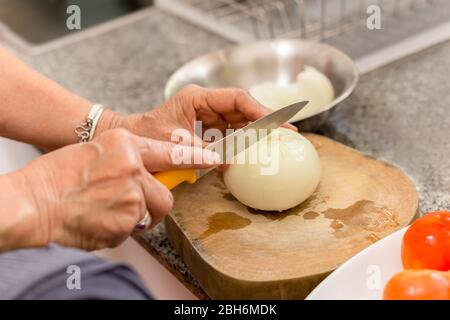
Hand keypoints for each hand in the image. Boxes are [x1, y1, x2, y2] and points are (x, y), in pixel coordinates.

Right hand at [2, 129, 219, 250]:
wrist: (34, 202)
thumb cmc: (58, 177)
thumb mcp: (97, 151)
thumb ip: (128, 160)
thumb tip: (149, 174)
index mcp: (126, 145)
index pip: (172, 152)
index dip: (196, 158)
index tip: (215, 160)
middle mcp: (134, 169)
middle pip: (165, 195)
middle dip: (154, 204)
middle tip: (134, 203)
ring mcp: (131, 198)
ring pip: (149, 215)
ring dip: (133, 217)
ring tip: (105, 211)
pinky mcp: (126, 225)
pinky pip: (133, 231)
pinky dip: (119, 229)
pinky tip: (98, 220)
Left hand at [105, 85, 296, 144]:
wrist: (133, 139)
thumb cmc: (147, 136)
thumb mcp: (175, 145)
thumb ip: (203, 153)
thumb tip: (231, 161)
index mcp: (196, 98)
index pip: (236, 99)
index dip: (260, 110)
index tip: (278, 122)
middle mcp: (205, 103)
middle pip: (242, 108)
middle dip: (264, 120)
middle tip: (287, 133)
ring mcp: (207, 115)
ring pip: (239, 120)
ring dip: (256, 132)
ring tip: (276, 143)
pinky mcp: (208, 127)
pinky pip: (230, 133)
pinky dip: (242, 142)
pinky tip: (254, 151)